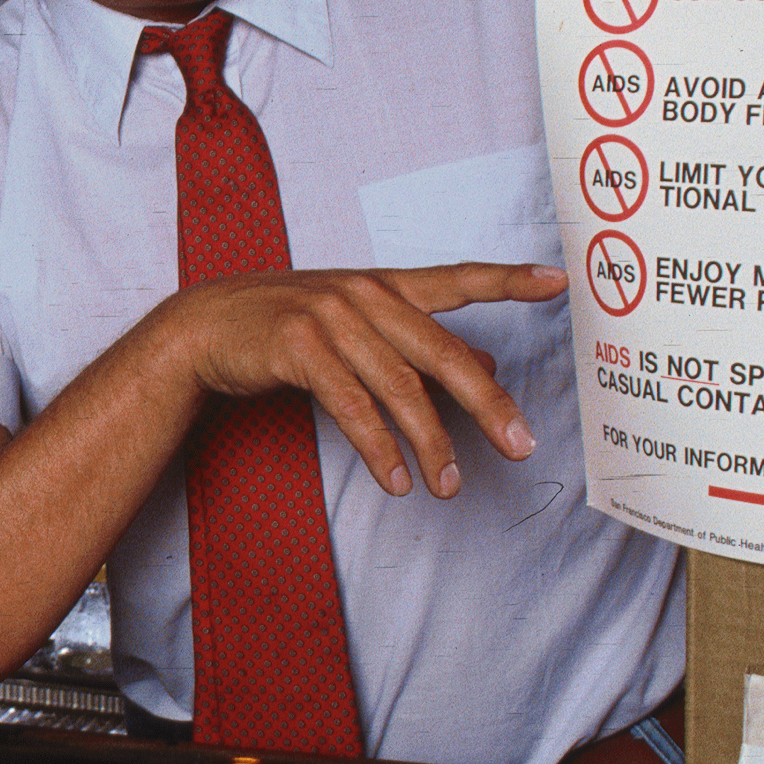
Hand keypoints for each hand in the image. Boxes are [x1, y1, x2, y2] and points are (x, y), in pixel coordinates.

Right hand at [169, 261, 557, 501]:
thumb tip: (491, 370)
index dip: (507, 280)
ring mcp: (330, 318)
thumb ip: (419, 345)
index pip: (456, 278)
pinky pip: (352, 406)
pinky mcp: (299, 347)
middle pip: (441, 353)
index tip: (558, 281)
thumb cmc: (285, 326)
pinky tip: (398, 479)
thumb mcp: (355, 326)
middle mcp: (364, 295)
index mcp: (384, 285)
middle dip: (486, 405)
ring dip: (430, 444)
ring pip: (399, 388)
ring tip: (450, 485)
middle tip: (521, 445)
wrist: (204, 325)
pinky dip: (379, 448)